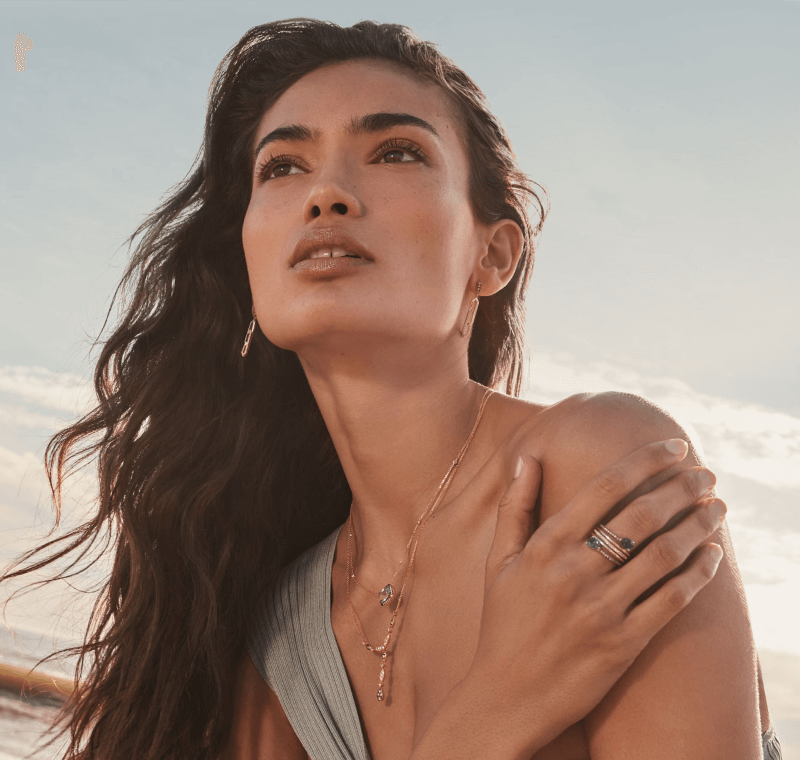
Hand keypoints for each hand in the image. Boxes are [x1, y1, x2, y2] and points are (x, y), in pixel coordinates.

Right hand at [466, 439, 725, 754]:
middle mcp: (574, 572)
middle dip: (681, 487)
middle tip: (706, 473)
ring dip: (698, 524)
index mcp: (545, 546)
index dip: (645, 461)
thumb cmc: (502, 623)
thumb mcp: (498, 561)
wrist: (505, 696)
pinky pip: (671, 601)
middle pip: (641, 515)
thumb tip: (528, 458)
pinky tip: (711, 555)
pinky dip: (698, 574)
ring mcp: (600, 609)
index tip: (673, 446)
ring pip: (664, 555)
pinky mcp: (622, 643)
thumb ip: (515, 507)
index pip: (605, 488)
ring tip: (717, 507)